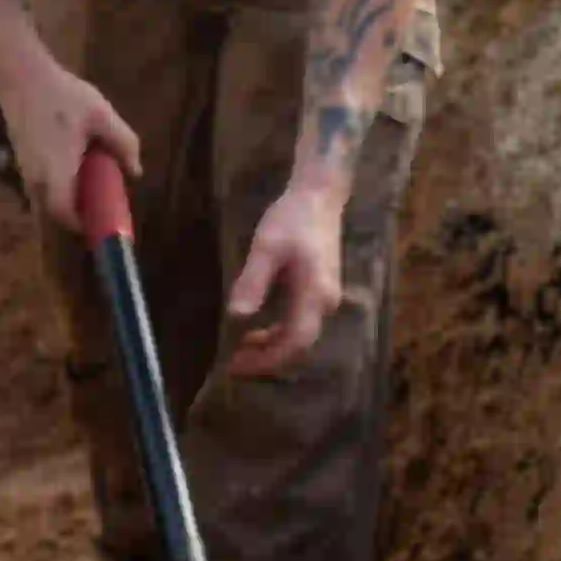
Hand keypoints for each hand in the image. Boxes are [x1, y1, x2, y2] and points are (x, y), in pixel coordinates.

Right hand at [0, 48, 140, 228]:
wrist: (20, 75)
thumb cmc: (62, 96)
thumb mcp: (101, 115)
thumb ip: (123, 143)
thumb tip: (135, 171)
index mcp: (56, 171)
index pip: (63, 213)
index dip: (81, 224)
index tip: (99, 221)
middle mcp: (36, 176)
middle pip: (53, 210)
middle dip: (75, 212)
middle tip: (97, 201)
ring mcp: (25, 168)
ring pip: (45, 197)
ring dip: (65, 196)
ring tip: (89, 180)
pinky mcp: (21, 158)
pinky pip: (39, 184)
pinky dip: (56, 183)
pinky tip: (73, 163)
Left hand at [225, 182, 343, 376]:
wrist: (319, 195)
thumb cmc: (292, 218)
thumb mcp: (266, 247)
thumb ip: (253, 282)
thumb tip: (236, 316)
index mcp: (314, 294)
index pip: (295, 342)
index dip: (268, 359)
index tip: (239, 365)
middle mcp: (325, 302)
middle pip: (298, 344)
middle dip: (267, 357)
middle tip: (234, 363)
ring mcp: (326, 298)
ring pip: (299, 335)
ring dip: (271, 346)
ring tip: (240, 348)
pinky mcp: (320, 291)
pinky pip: (300, 322)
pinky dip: (278, 332)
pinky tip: (257, 328)